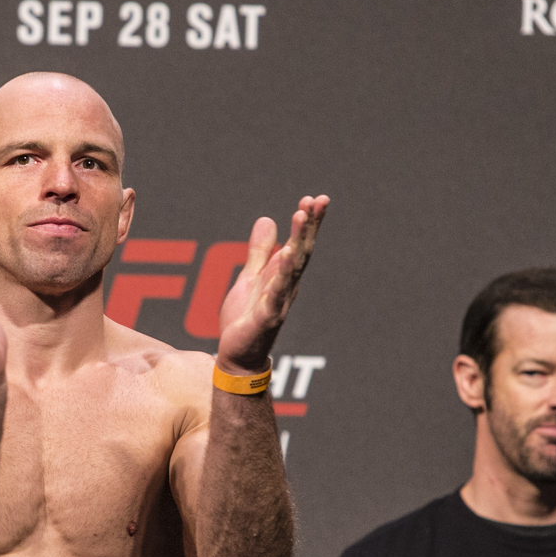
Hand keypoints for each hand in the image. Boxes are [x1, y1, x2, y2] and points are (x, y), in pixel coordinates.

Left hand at [216, 195, 328, 373]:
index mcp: (281, 275)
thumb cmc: (245, 319)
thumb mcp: (249, 277)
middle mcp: (286, 286)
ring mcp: (279, 301)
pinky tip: (285, 255)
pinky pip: (276, 293)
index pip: (298, 244)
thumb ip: (259, 251)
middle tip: (317, 200)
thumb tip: (267, 219)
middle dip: (309, 225)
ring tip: (301, 216)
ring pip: (292, 268)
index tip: (314, 198)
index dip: (307, 222)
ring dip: (298, 240)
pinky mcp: (267, 316)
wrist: (238, 357)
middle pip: (301, 250)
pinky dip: (282, 274)